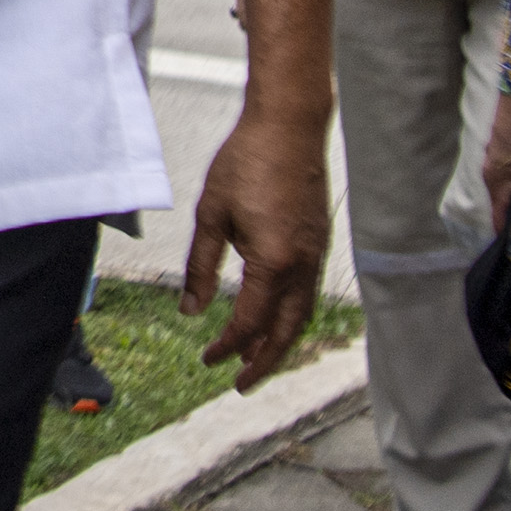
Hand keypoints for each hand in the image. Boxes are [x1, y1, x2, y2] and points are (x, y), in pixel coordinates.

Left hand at [180, 106, 328, 388]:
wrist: (288, 126)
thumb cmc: (246, 163)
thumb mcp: (211, 215)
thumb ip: (200, 267)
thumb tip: (190, 311)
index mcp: (274, 263)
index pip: (250, 322)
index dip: (228, 347)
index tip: (208, 360)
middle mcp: (302, 265)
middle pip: (286, 331)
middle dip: (264, 362)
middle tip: (241, 385)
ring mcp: (317, 254)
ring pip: (302, 315)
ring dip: (280, 342)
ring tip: (257, 360)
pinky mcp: (320, 241)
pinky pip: (309, 293)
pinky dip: (292, 315)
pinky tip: (275, 316)